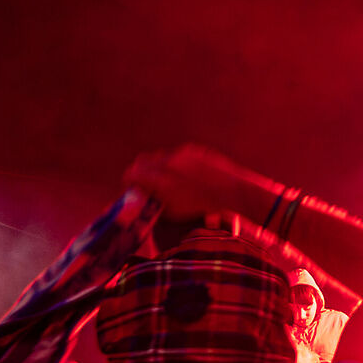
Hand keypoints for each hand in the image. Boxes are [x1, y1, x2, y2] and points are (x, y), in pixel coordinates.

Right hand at [125, 145, 252, 219]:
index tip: (132, 189)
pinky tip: (183, 175)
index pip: (131, 174)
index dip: (129, 182)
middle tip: (145, 184)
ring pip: (160, 156)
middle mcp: (168, 162)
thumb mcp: (172, 212)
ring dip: (158, 166)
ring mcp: (182, 154)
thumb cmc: (201, 208)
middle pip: (143, 161)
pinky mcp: (194, 150)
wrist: (232, 193)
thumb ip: (153, 203)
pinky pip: (177, 154)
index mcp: (159, 179)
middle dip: (141, 172)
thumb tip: (142, 199)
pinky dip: (175, 163)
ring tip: (165, 180)